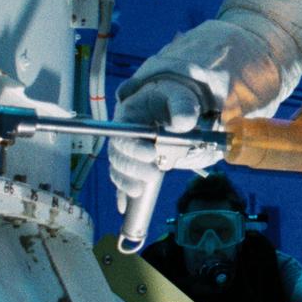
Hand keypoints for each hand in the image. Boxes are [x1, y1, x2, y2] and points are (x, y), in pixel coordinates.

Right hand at [109, 77, 209, 209]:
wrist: (172, 102)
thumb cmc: (173, 97)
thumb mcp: (180, 96)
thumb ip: (182, 107)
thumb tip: (183, 123)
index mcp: (130, 114)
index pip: (124, 132)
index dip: (134, 146)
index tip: (151, 153)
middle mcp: (124, 133)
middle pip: (119, 154)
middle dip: (133, 167)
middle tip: (153, 174)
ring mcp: (128, 150)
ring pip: (119, 168)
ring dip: (126, 181)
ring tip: (138, 191)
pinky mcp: (134, 162)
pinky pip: (123, 178)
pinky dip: (122, 192)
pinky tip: (123, 205)